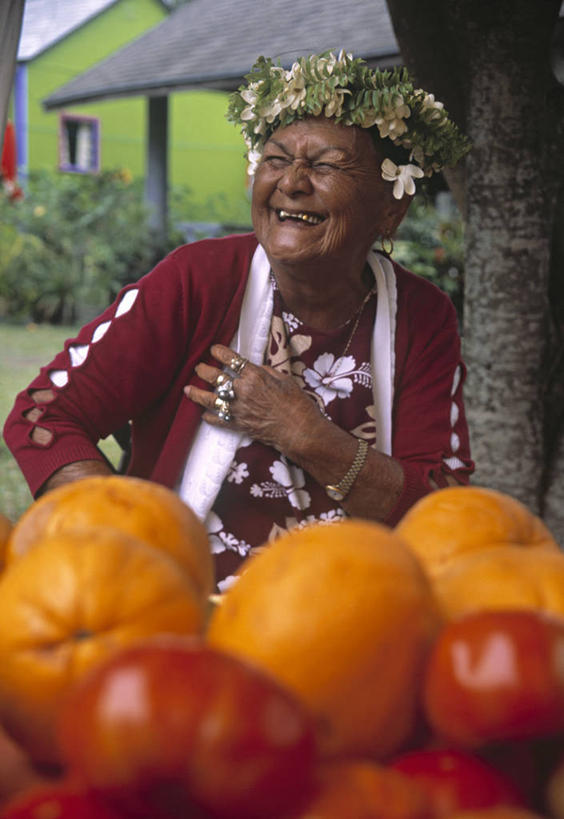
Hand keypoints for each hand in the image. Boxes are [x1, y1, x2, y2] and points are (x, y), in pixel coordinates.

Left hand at [184, 344, 323, 454]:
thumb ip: (266, 372)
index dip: (220, 352)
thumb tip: (254, 369)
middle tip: (199, 368)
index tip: (214, 349)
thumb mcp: (285, 379)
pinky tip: (204, 414)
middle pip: (215, 377)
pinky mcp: (238, 425)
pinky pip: (218, 420)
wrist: (300, 431)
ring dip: (196, 393)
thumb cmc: (297, 404)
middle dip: (204, 370)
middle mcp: (242, 391)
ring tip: (188, 389)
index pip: (231, 360)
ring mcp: (238, 409)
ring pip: (209, 399)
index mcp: (254, 376)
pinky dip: (209, 417)